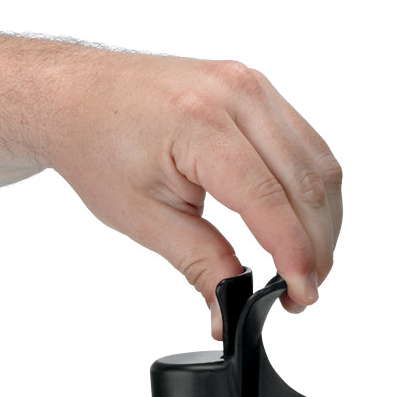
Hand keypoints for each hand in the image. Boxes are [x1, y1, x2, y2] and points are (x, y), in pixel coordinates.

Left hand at [38, 50, 342, 333]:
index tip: (301, 296)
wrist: (73, 94)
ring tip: (305, 267)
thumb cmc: (95, 144)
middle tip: (302, 294)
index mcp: (198, 122)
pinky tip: (303, 228)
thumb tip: (228, 311)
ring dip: (323, 225)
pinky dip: (315, 195)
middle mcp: (234, 94)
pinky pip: (310, 148)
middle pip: (306, 185)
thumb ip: (199, 264)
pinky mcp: (261, 91)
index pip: (269, 201)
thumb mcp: (143, 218)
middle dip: (316, 249)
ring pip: (320, 168)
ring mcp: (253, 86)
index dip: (295, 256)